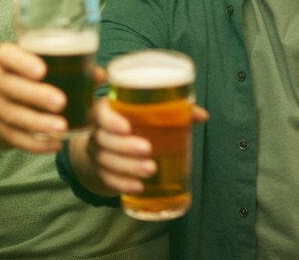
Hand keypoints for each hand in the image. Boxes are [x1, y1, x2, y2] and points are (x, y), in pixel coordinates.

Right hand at [0, 42, 67, 151]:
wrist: (4, 101)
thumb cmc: (31, 78)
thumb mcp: (45, 67)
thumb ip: (72, 68)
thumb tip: (98, 75)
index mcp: (6, 59)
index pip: (6, 55)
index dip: (21, 62)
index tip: (42, 70)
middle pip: (8, 86)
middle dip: (35, 95)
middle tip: (61, 102)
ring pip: (11, 114)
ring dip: (37, 122)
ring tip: (62, 127)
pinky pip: (14, 137)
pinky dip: (35, 143)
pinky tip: (55, 144)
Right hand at [79, 98, 207, 195]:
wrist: (109, 148)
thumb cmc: (134, 126)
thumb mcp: (147, 115)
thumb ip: (173, 112)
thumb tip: (202, 115)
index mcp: (107, 112)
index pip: (100, 112)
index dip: (110, 120)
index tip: (127, 127)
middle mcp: (98, 132)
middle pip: (103, 138)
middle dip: (125, 146)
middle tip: (147, 149)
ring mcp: (97, 154)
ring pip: (106, 160)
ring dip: (128, 167)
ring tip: (151, 170)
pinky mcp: (101, 173)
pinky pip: (108, 180)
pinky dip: (123, 184)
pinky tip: (139, 187)